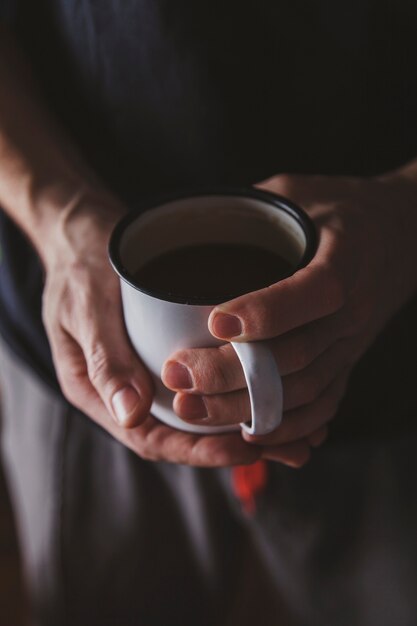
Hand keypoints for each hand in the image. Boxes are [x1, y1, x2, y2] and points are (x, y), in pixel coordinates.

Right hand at [41, 188, 275, 466]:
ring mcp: (143, 371)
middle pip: (178, 433)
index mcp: (95, 391)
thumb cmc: (79, 264)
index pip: (149, 437)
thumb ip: (105, 359)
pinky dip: (232, 388)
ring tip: (290, 427)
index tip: (243, 446)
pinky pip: (200, 378)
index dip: (196, 450)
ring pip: (193, 410)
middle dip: (227, 444)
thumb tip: (131, 415)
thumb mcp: (86, 305)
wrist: (82, 232)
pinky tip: (269, 384)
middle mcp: (123, 390)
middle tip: (283, 444)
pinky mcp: (162, 350)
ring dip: (237, 420)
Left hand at [161, 173, 416, 462]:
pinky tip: (246, 433)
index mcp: (348, 254)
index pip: (315, 291)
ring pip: (303, 389)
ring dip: (245, 407)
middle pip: (298, 354)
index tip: (214, 323)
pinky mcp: (348, 361)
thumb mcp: (296, 190)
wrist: (402, 235)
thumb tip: (181, 228)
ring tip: (190, 408)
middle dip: (232, 372)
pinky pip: (323, 404)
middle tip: (178, 375)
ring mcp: (352, 341)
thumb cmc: (339, 207)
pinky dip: (287, 426)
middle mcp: (354, 307)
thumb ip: (247, 208)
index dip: (267, 312)